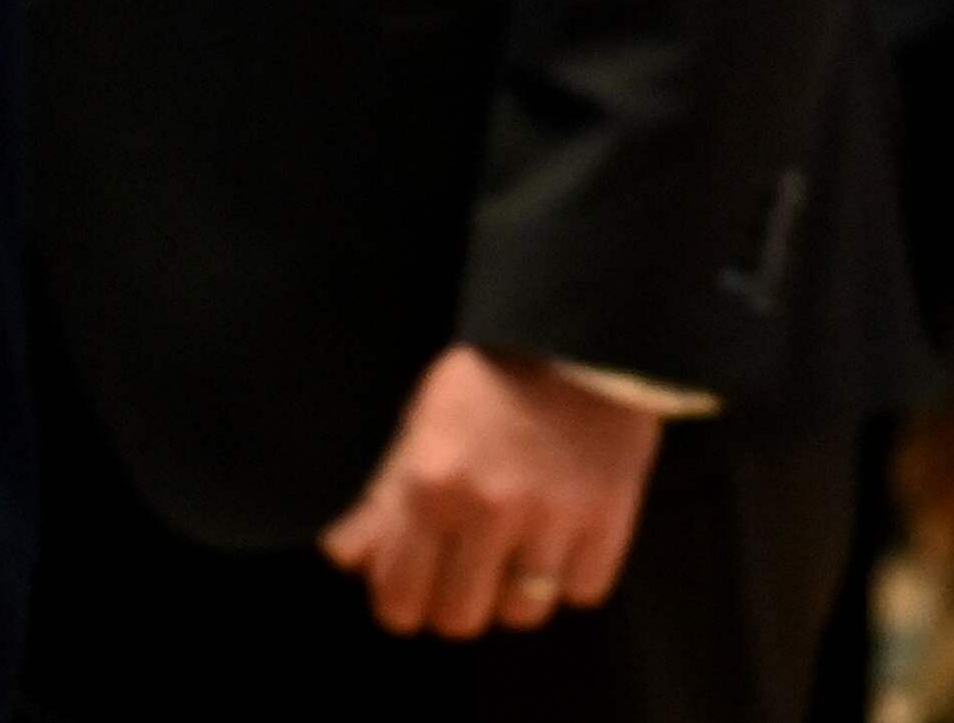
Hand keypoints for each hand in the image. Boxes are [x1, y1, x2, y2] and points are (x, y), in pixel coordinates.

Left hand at [316, 345, 659, 637]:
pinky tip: (568, 540)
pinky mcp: (609, 513)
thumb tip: (345, 560)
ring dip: (521, 592)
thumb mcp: (421, 425)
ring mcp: (552, 514)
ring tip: (524, 555)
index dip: (407, 602)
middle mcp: (488, 508)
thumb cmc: (489, 380)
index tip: (423, 585)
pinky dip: (575, 576)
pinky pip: (584, 591)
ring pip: (524, 613)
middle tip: (474, 571)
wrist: (582, 333)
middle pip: (461, 619)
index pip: (400, 603)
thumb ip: (381, 500)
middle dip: (463, 600)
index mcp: (430, 486)